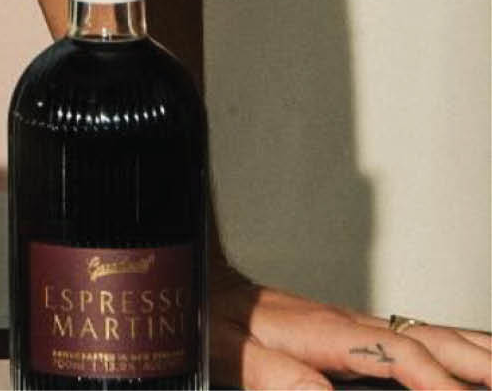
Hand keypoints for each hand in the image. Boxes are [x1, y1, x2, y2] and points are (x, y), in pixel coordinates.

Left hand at [214, 258, 491, 388]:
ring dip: (476, 352)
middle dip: (478, 364)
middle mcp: (351, 324)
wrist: (205, 288)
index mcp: (327, 332)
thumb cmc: (218, 321)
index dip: (437, 383)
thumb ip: (279, 377)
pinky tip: (473, 358)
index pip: (399, 356)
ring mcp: (359, 326)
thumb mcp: (236, 353)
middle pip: (431, 340)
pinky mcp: (358, 332)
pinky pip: (419, 337)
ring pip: (433, 334)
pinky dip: (458, 347)